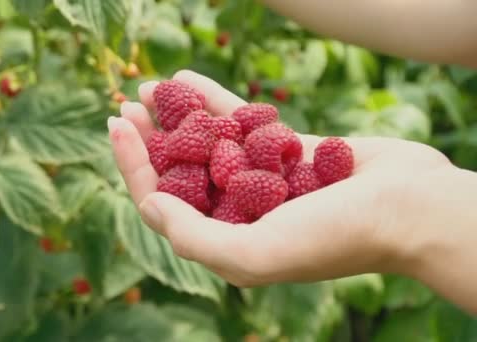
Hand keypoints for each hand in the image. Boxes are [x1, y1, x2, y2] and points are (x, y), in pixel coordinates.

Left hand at [108, 70, 451, 286]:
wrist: (410, 207)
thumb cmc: (336, 236)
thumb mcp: (255, 254)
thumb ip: (195, 237)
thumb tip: (150, 204)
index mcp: (225, 241)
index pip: (164, 202)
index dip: (134, 165)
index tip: (116, 125)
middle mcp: (239, 212)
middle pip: (180, 171)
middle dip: (150, 138)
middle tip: (126, 103)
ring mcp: (263, 178)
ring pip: (207, 142)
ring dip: (176, 115)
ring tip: (150, 87)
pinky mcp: (286, 150)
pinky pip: (241, 122)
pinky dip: (214, 101)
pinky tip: (188, 78)